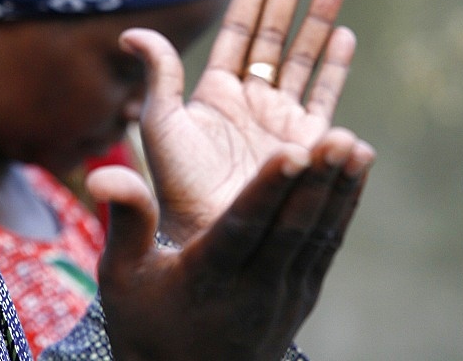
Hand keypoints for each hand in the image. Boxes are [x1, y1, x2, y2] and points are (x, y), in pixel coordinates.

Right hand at [87, 132, 371, 360]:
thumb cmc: (146, 323)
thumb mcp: (122, 277)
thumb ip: (126, 220)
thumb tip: (104, 174)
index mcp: (207, 277)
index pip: (243, 228)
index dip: (268, 189)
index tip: (292, 150)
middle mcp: (253, 289)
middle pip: (290, 230)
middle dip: (317, 183)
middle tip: (341, 138)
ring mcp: (284, 296)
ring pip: (317, 237)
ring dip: (339, 192)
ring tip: (357, 147)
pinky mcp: (302, 295)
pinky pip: (327, 248)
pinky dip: (343, 208)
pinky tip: (356, 173)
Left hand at [119, 0, 370, 240]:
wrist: (215, 238)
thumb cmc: (181, 187)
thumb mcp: (163, 124)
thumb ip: (158, 76)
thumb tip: (130, 32)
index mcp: (216, 91)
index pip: (239, 30)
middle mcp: (251, 98)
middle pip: (274, 34)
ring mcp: (281, 118)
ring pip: (304, 56)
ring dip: (318, 18)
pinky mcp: (307, 142)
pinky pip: (325, 94)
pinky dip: (335, 64)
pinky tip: (344, 33)